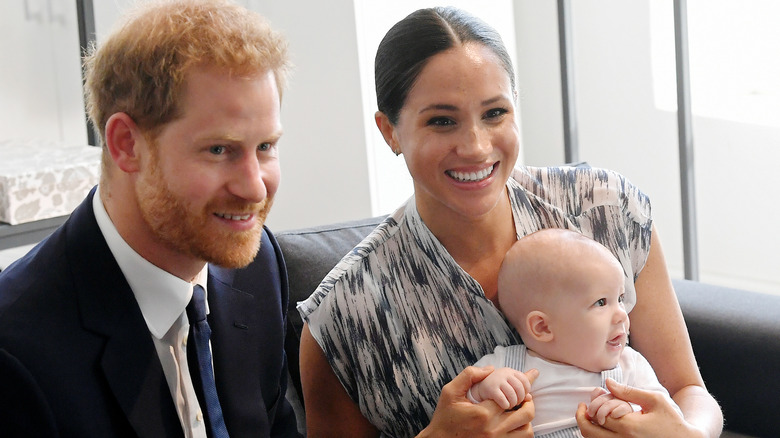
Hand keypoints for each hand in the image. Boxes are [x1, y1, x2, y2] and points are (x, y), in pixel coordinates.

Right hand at [418, 366, 538, 437]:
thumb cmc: (445, 417)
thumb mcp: (450, 392)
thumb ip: (469, 376)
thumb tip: (490, 369)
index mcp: (483, 413)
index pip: (512, 397)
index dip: (521, 387)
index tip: (526, 380)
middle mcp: (493, 430)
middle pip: (525, 415)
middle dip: (529, 403)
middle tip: (525, 397)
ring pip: (526, 432)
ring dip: (526, 420)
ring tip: (520, 412)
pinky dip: (521, 432)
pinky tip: (514, 424)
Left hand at [576, 379, 703, 437]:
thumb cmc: (671, 420)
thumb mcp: (654, 400)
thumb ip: (629, 391)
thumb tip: (607, 382)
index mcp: (629, 426)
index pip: (598, 415)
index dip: (592, 405)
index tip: (594, 397)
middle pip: (589, 432)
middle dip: (581, 418)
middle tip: (582, 408)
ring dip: (586, 429)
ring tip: (589, 417)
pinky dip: (596, 437)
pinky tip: (600, 427)